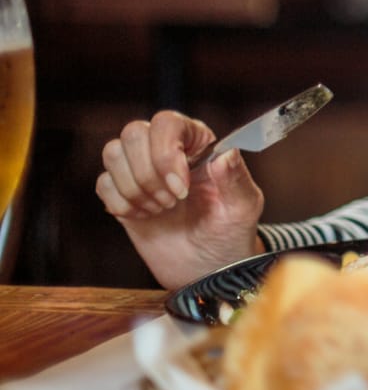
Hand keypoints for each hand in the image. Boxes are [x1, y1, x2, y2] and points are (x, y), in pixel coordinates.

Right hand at [96, 110, 265, 288]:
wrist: (206, 267)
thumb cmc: (229, 232)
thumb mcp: (243, 207)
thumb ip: (236, 178)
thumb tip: (226, 154)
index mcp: (199, 143)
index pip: (168, 122)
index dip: (166, 152)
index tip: (182, 189)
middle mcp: (167, 149)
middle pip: (134, 133)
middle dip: (148, 173)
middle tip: (172, 202)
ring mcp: (142, 170)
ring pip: (113, 152)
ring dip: (134, 188)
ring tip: (161, 209)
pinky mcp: (122, 193)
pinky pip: (103, 183)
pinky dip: (120, 203)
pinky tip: (144, 217)